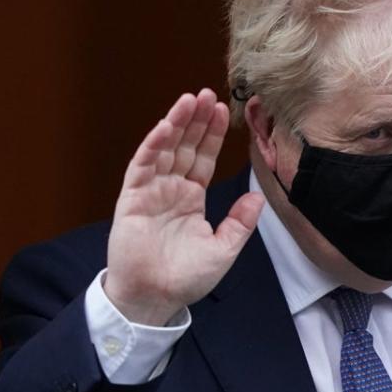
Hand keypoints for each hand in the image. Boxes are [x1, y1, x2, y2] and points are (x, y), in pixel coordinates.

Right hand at [104, 89, 264, 324]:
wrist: (155, 298)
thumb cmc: (186, 278)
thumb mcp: (223, 249)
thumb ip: (240, 221)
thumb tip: (259, 196)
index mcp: (191, 198)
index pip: (203, 158)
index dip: (212, 135)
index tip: (222, 110)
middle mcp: (171, 189)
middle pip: (185, 147)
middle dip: (196, 120)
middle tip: (207, 93)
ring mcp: (151, 192)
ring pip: (164, 149)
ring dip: (176, 124)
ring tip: (189, 99)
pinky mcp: (132, 198)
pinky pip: (143, 166)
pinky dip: (153, 145)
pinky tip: (166, 126)